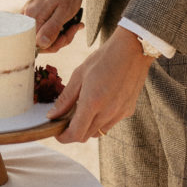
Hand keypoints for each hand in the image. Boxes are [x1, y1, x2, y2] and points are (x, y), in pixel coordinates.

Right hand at [23, 0, 83, 51]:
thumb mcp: (64, 11)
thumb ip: (52, 29)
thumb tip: (41, 44)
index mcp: (33, 17)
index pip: (38, 44)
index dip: (54, 44)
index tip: (68, 34)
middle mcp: (27, 17)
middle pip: (39, 41)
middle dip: (59, 40)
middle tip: (74, 29)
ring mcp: (29, 14)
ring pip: (42, 35)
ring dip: (59, 34)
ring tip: (74, 24)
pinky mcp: (33, 12)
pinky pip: (42, 27)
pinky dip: (56, 27)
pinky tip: (67, 22)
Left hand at [49, 26, 151, 142]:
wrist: (133, 50)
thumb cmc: (103, 58)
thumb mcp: (79, 74)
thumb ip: (66, 98)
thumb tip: (53, 115)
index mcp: (93, 102)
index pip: (75, 134)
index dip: (63, 137)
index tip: (57, 132)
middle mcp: (108, 112)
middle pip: (85, 136)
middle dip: (73, 132)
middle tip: (65, 119)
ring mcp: (120, 113)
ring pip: (98, 132)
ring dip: (87, 127)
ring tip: (82, 110)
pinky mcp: (128, 110)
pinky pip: (110, 123)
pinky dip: (101, 120)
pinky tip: (99, 103)